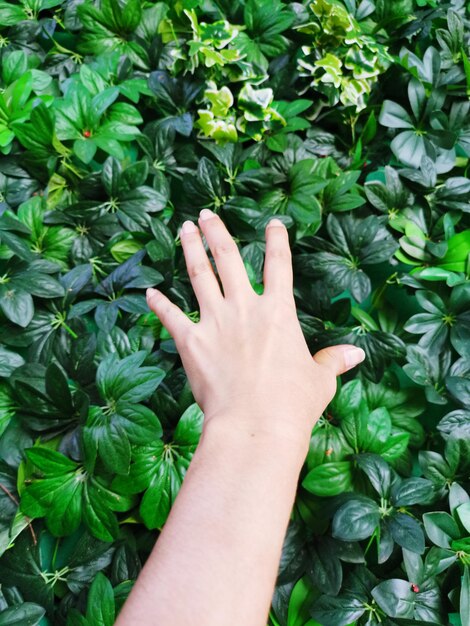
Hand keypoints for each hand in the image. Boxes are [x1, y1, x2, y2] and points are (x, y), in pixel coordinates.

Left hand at [146, 210, 364, 448]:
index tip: (273, 223)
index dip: (277, 240)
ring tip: (184, 228)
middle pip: (228, 258)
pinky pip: (171, 316)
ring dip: (190, 249)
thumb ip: (334, 360)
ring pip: (199, 275)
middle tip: (206, 214)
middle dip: (216, 232)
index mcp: (278, 312)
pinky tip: (149, 292)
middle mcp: (244, 308)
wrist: (256, 424)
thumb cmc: (293, 403)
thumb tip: (357, 354)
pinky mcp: (190, 342)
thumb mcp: (320, 380)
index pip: (279, 265)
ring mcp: (215, 321)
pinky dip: (159, 304)